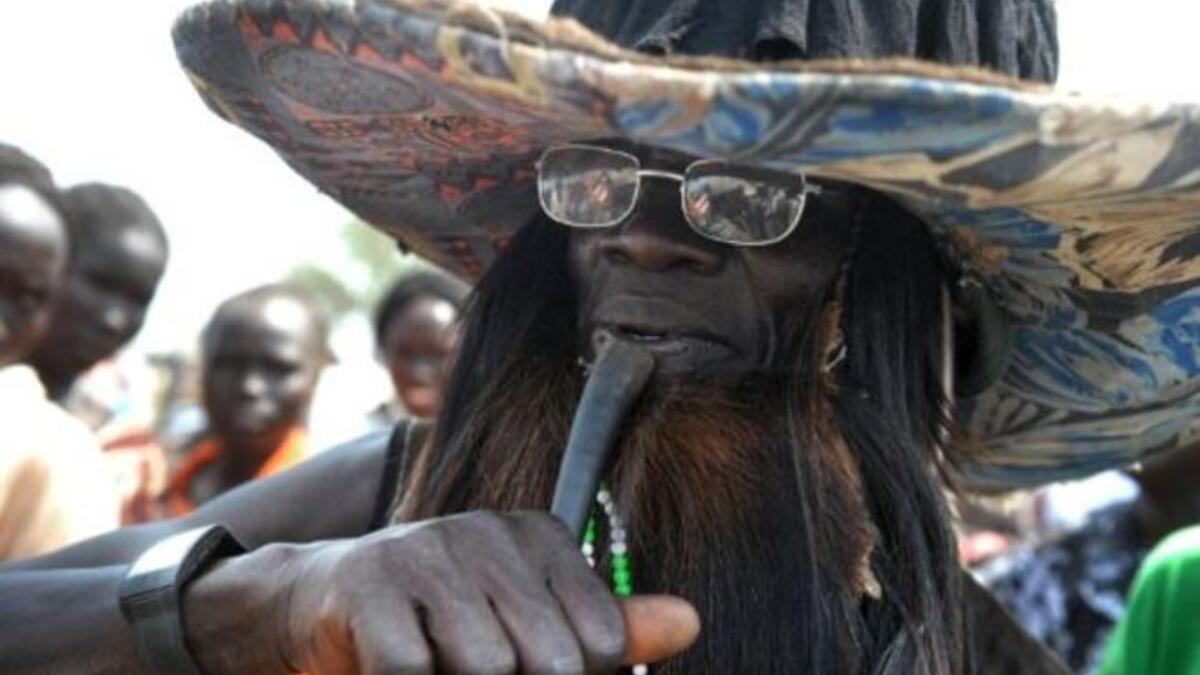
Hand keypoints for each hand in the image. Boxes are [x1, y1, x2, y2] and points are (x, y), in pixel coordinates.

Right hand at [184, 511, 697, 674]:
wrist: (322, 608)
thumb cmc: (440, 622)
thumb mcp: (527, 625)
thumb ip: (606, 630)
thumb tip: (691, 622)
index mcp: (537, 536)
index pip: (597, 642)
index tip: (525, 665)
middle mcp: (487, 530)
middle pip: (544, 662)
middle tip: (472, 667)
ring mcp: (426, 550)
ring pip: (484, 668)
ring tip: (435, 659)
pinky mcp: (369, 584)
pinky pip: (413, 671)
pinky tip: (389, 664)